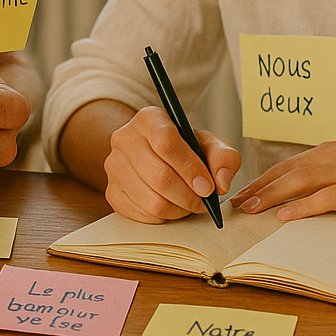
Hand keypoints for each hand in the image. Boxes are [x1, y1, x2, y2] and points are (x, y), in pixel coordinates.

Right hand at [104, 105, 240, 222]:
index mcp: (148, 118)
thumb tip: (221, 183)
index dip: (190, 169)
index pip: (166, 143)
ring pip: (152, 201)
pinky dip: (164, 217)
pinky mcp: (112, 192)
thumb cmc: (183, 148)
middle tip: (203, 201)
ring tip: (189, 203)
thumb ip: (224, 158)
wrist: (153, 153)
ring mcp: (114, 167)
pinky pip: (142, 215)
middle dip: (189, 196)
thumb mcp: (208, 144)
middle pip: (160, 177)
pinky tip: (172, 205)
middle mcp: (124, 139)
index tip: (208, 186)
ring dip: (179, 209)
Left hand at [230, 136, 335, 220]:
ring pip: (300, 181)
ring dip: (270, 196)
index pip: (290, 164)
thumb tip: (315, 188)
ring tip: (250, 209)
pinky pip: (327, 198)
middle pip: (287, 171)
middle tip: (235, 203)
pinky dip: (303, 207)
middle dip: (258, 187)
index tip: (243, 191)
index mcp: (334, 152)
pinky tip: (285, 216)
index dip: (264, 178)